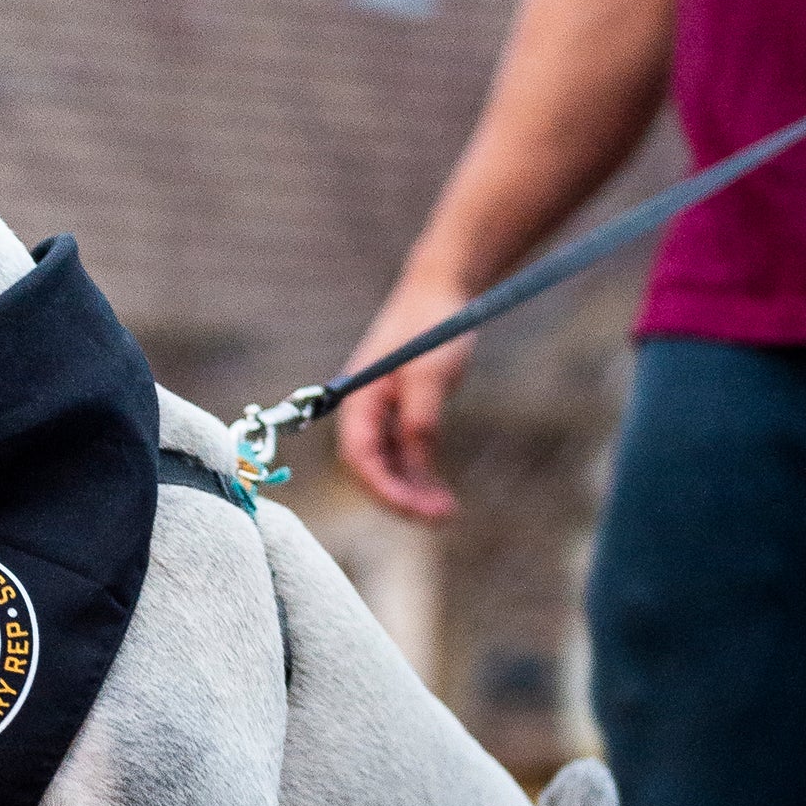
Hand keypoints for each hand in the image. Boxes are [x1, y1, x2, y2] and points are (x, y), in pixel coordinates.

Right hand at [336, 278, 475, 521]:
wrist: (441, 290)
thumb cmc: (433, 326)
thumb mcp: (430, 374)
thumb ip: (420, 419)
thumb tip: (416, 464)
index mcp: (359, 399)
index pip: (359, 458)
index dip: (383, 488)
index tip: (414, 509)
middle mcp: (364, 410)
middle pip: (370, 468)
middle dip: (399, 497)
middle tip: (439, 516)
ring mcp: (381, 411)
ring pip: (388, 465)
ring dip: (411, 490)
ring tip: (446, 510)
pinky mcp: (400, 410)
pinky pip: (403, 453)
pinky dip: (419, 473)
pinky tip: (439, 490)